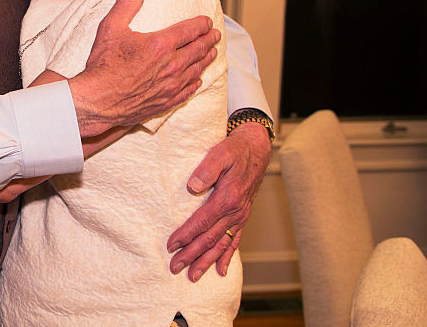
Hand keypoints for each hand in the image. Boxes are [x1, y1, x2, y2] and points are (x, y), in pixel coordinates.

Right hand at [70, 0, 219, 135]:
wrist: (99, 100)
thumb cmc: (103, 65)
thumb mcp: (110, 28)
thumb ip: (126, 5)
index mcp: (160, 45)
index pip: (189, 31)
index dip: (201, 24)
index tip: (208, 21)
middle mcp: (171, 65)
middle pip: (198, 50)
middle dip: (209, 40)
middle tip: (216, 35)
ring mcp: (170, 85)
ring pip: (196, 70)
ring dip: (206, 59)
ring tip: (212, 53)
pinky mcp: (166, 101)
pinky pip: (188, 91)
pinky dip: (196, 83)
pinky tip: (197, 80)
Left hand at [166, 121, 271, 280]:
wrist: (255, 149)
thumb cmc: (234, 150)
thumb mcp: (220, 152)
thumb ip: (207, 169)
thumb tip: (192, 186)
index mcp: (227, 198)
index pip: (202, 222)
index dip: (186, 235)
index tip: (171, 245)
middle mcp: (235, 211)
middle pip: (210, 238)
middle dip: (192, 255)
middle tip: (174, 267)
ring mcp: (240, 216)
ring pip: (221, 244)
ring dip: (206, 261)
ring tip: (193, 276)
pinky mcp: (242, 216)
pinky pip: (234, 240)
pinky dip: (227, 256)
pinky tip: (220, 271)